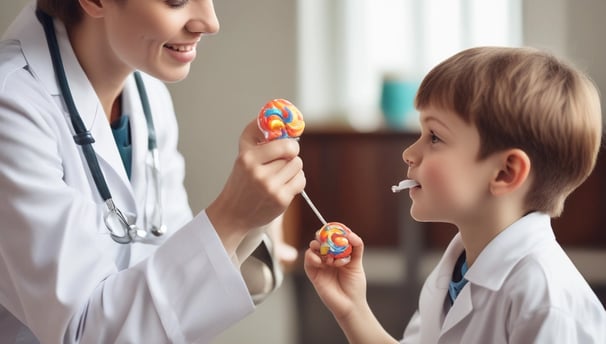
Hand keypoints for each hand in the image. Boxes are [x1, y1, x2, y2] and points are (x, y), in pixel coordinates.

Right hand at [207, 119, 305, 254]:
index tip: (286, 148)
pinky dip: (297, 181)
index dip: (289, 144)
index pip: (283, 143)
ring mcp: (270, 187)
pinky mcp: (280, 200)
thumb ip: (255, 134)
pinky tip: (286, 185)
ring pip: (298, 166)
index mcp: (248, 158)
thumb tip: (271, 115)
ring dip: (294, 169)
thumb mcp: (243, 156)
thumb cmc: (241, 181)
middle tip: (283, 161)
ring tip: (281, 175)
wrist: (233, 214)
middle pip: (292, 154)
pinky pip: (301, 181)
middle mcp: (258, 173)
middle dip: (290, 156)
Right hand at [304, 230, 367, 319]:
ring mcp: (320, 265)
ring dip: (319, 247)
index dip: (331, 231)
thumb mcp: (357, 263)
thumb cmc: (354, 285)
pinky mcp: (313, 273)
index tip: (334, 228)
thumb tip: (350, 234)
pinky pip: (308, 260)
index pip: (331, 238)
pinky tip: (322, 262)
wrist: (350, 304)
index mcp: (337, 254)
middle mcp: (327, 258)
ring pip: (313, 248)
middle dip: (322, 236)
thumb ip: (356, 247)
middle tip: (327, 237)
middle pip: (320, 240)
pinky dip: (312, 257)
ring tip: (329, 257)